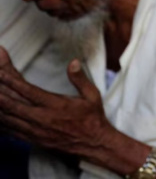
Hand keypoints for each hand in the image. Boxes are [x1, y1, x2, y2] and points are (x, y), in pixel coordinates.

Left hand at [0, 48, 115, 158]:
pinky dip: (2, 121)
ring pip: (8, 117)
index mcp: (56, 106)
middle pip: (13, 103)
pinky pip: (11, 130)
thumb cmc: (92, 119)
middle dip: (0, 91)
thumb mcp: (92, 96)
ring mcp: (35, 130)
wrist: (93, 145)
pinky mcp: (32, 139)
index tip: (1, 72)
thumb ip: (80, 79)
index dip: (12, 81)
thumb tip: (74, 63)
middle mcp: (43, 118)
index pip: (28, 91)